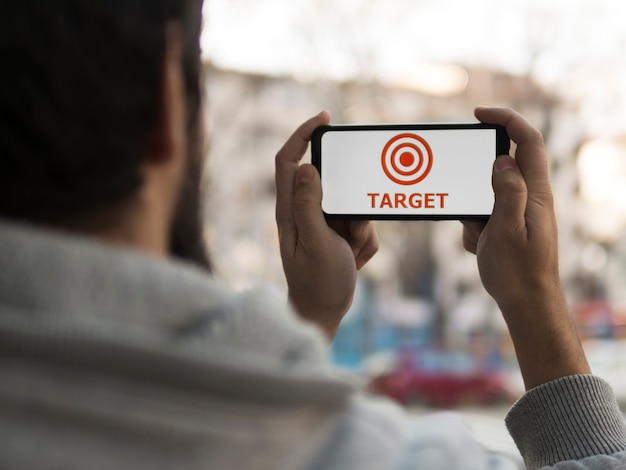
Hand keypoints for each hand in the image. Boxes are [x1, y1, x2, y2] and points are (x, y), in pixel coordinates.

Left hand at [275, 111, 378, 339]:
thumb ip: (309, 205)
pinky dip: (364, 242)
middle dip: (352, 202)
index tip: (324, 118)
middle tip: (353, 225)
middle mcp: (303, 211)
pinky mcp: (337, 233)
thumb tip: (305, 166)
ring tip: (350, 254)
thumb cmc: (317, 282)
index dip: (302, 134)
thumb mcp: (316, 243)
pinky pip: (362, 224)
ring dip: (361, 229)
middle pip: (332, 182)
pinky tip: (353, 261)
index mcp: (290, 210)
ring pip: (353, 205)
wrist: (325, 312)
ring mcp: (322, 223)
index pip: (288, 160)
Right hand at [463, 106, 588, 389]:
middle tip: (464, 184)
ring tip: (478, 234)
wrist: (526, 302)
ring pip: (490, 191)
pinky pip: (485, 212)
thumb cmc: (518, 271)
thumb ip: (508, 191)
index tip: (479, 114)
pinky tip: (480, 245)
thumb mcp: (508, 229)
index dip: (506, 119)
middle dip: (479, 173)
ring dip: (474, 208)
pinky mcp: (509, 223)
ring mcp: (520, 210)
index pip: (527, 141)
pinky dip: (475, 225)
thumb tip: (503, 160)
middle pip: (506, 163)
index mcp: (536, 192)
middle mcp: (531, 196)